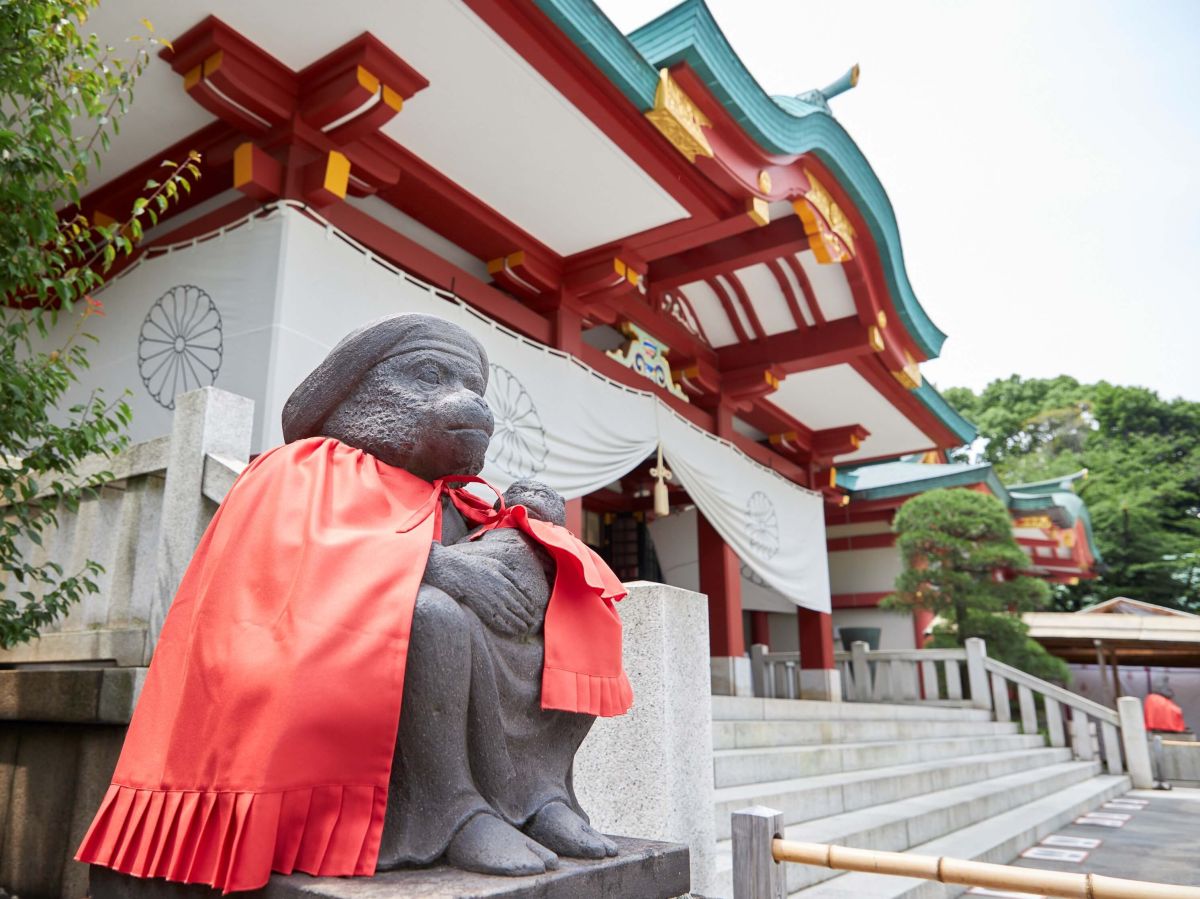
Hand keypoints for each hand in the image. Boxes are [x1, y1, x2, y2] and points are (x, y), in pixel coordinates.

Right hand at [424, 543, 538, 635]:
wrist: (459, 574)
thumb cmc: (478, 567)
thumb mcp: (498, 566)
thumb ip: (512, 576)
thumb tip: (524, 588)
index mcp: (507, 584)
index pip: (523, 598)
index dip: (529, 606)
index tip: (533, 610)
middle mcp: (503, 596)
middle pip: (520, 609)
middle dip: (528, 617)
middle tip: (533, 622)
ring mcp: (494, 605)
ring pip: (512, 618)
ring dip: (521, 624)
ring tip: (525, 629)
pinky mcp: (484, 612)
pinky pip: (499, 623)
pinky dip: (508, 628)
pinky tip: (513, 631)